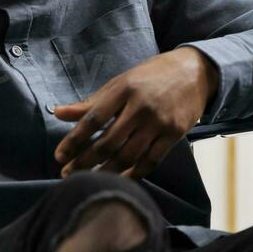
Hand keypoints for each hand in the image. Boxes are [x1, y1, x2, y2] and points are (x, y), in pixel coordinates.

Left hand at [52, 47, 217, 179]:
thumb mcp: (121, 82)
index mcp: (125, 89)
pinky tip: (122, 178)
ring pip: (128, 156)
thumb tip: (58, 113)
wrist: (195, 71)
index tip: (60, 156)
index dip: (74, 140)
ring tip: (91, 180)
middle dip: (84, 162)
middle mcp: (142, 105)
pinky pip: (151, 161)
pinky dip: (135, 173)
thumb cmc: (152, 76)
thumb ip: (92, 102)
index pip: (93, 119)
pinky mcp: (175, 134)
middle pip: (108, 142)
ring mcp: (160, 121)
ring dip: (106, 172)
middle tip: (68, 174)